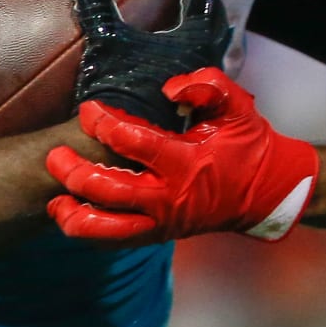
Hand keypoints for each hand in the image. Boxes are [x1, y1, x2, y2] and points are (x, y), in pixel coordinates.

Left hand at [46, 67, 318, 242]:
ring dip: (75, 214)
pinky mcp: (160, 234)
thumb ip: (207, 86)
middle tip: (57, 155)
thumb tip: (170, 89)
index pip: (133, 143)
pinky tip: (74, 216)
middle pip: (108, 189)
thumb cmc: (249, 146)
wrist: (269, 191)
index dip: (105, 124)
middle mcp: (171, 196)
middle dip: (75, 171)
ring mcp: (164, 220)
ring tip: (56, 199)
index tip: (89, 111)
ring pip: (106, 227)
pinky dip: (91, 232)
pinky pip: (117, 240)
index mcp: (188, 162)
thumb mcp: (238, 107)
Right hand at [68, 0, 229, 131]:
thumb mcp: (105, 40)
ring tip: (197, 7)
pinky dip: (195, 46)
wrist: (122, 145)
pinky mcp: (194, 97)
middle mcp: (208, 56)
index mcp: (196, 37)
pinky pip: (203, 61)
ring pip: (214, 40)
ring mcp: (204, 78)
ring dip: (205, 21)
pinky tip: (181, 50)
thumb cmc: (119, 92)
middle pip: (216, 14)